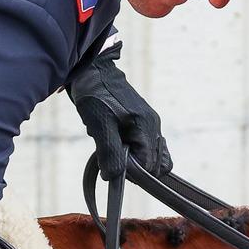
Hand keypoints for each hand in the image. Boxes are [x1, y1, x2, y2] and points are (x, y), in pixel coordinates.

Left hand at [67, 42, 172, 181]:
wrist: (93, 72)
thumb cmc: (95, 96)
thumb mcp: (99, 125)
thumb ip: (109, 152)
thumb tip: (113, 176)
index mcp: (147, 126)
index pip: (149, 166)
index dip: (131, 172)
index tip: (112, 165)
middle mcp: (154, 126)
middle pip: (155, 164)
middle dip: (133, 167)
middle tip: (112, 156)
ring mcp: (151, 124)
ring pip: (153, 158)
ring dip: (134, 160)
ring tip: (115, 147)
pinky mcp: (144, 123)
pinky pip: (147, 148)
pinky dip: (134, 152)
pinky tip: (119, 143)